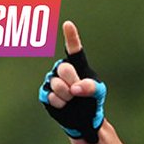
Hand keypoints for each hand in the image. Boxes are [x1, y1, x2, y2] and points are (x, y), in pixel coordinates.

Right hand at [39, 20, 106, 142]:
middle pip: (65, 69)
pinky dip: (61, 104)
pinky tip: (64, 105)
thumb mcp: (98, 93)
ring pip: (57, 84)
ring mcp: (52, 80)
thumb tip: (74, 88)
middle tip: (78, 92)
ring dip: (67, 96)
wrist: (84, 118)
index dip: (71, 37)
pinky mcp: (46, 93)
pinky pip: (51, 96)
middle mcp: (62, 69)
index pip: (74, 49)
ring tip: (72, 99)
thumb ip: (90, 87)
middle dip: (73, 82)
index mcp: (77, 65)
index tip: (68, 25)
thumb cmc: (92, 101)